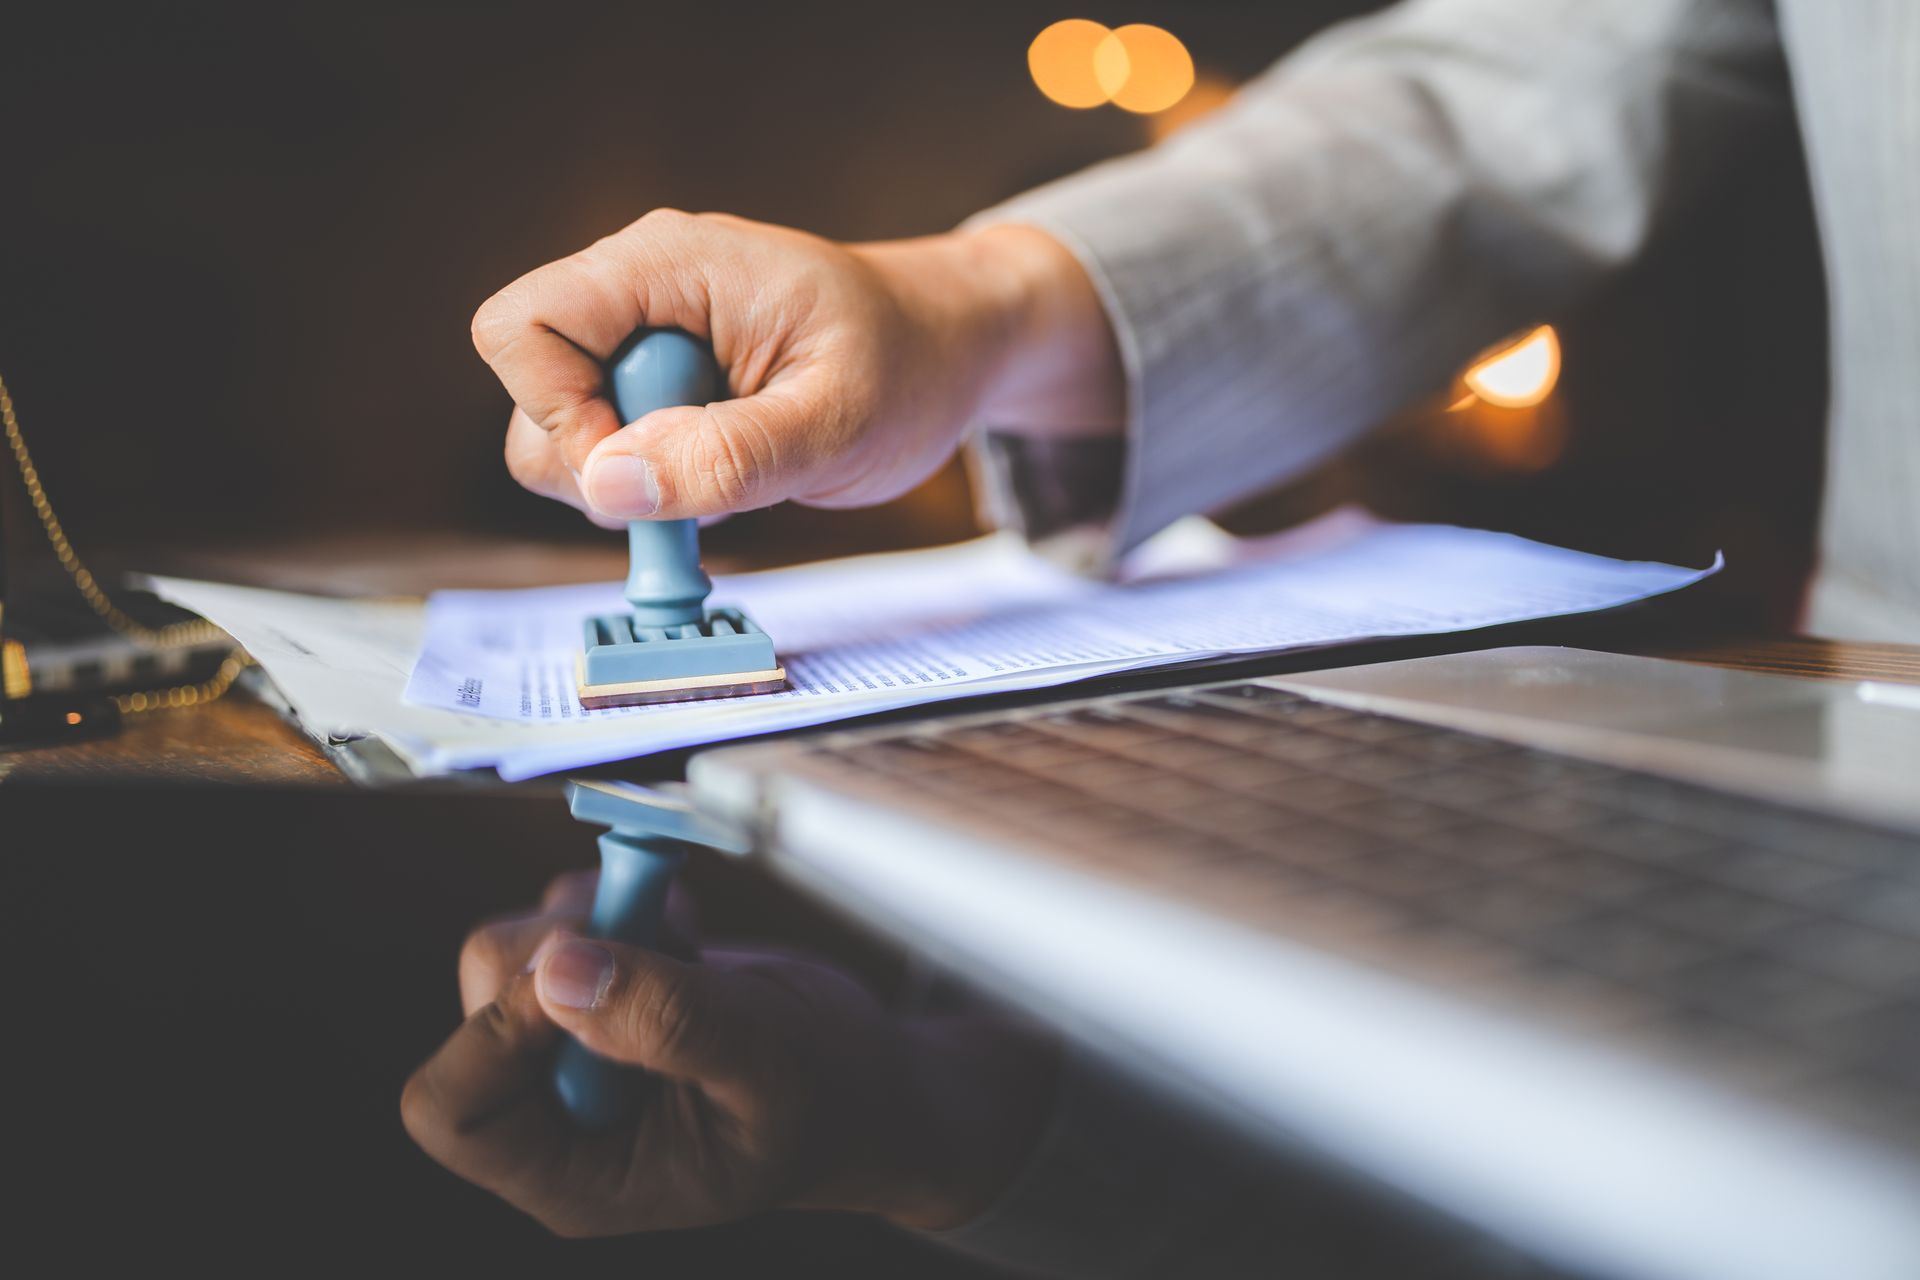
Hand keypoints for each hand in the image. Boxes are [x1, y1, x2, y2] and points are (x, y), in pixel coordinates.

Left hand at [403, 871, 1057, 1236]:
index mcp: (574, 1173)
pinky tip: (686, 932)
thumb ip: (666, 1021)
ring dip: (595, 917)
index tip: (581, 973)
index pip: (455, 1112)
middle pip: (475, 1008)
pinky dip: (621, 898)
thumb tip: (556, 970)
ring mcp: (573, 1047)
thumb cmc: (834, 1097)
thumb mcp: (766, 1062)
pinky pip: (564, 916)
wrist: (877, 1081)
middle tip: (652, 935)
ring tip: (682, 941)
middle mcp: (555, 1113)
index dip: (493, 1033)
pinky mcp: (600, 988)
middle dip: (557, 952)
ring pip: (514, 951)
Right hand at [472, 211, 1123, 526]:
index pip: (522, 326)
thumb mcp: (837, 422)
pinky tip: (734, 470)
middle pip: (530, 391)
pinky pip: (613, 449)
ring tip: (737, 470)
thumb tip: (609, 485)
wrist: (954, 347)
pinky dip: (660, 484)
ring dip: (635, 482)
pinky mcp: (662, 382)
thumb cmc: (912, 366)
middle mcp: (639, 290)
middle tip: (706, 484)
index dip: (556, 413)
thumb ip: (729, 455)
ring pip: (563, 433)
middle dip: (597, 463)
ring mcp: (646, 337)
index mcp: (668, 264)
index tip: (643, 469)